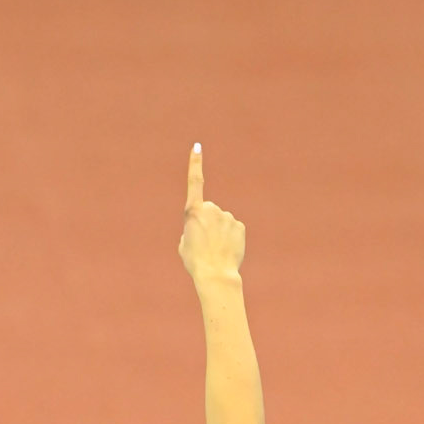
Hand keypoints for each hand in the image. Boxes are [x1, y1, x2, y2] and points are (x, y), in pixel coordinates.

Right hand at [178, 143, 244, 284]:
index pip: (195, 182)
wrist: (216, 275)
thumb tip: (202, 226)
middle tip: (204, 245)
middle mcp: (211, 209)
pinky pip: (233, 229)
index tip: (197, 147)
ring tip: (215, 250)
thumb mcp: (185, 244)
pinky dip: (230, 238)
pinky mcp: (239, 225)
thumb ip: (192, 228)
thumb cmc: (195, 262)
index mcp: (193, 212)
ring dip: (219, 233)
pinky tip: (227, 250)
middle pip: (209, 211)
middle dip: (207, 224)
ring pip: (222, 222)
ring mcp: (227, 216)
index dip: (195, 164)